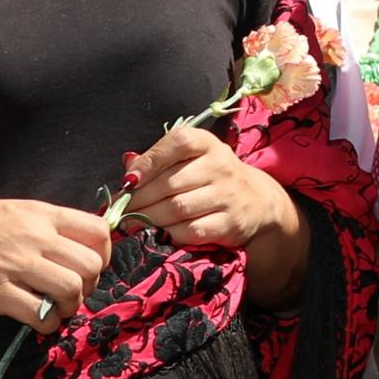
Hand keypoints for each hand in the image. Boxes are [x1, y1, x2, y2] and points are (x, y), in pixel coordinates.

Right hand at [0, 199, 112, 332]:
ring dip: (71, 307)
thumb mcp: (9, 211)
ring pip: (72, 290)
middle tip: (70, 294)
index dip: (102, 255)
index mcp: (39, 214)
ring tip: (55, 309)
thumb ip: (42, 226)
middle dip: (89, 287)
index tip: (88, 269)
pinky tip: (36, 322)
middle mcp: (33, 236)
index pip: (98, 231)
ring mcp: (14, 264)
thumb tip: (72, 247)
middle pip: (91, 265)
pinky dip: (47, 324)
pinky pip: (41, 314)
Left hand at [126, 126, 294, 251]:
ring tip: (132, 224)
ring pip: (178, 208)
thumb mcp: (190, 159)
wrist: (256, 201)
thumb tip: (128, 169)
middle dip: (140, 199)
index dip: (149, 162)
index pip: (177, 143)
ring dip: (149, 219)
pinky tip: (157, 234)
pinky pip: (191, 231)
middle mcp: (221, 166)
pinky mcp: (230, 223)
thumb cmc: (211, 177)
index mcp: (207, 144)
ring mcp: (228, 195)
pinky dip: (168, 234)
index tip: (128, 181)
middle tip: (122, 210)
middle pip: (170, 183)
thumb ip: (159, 160)